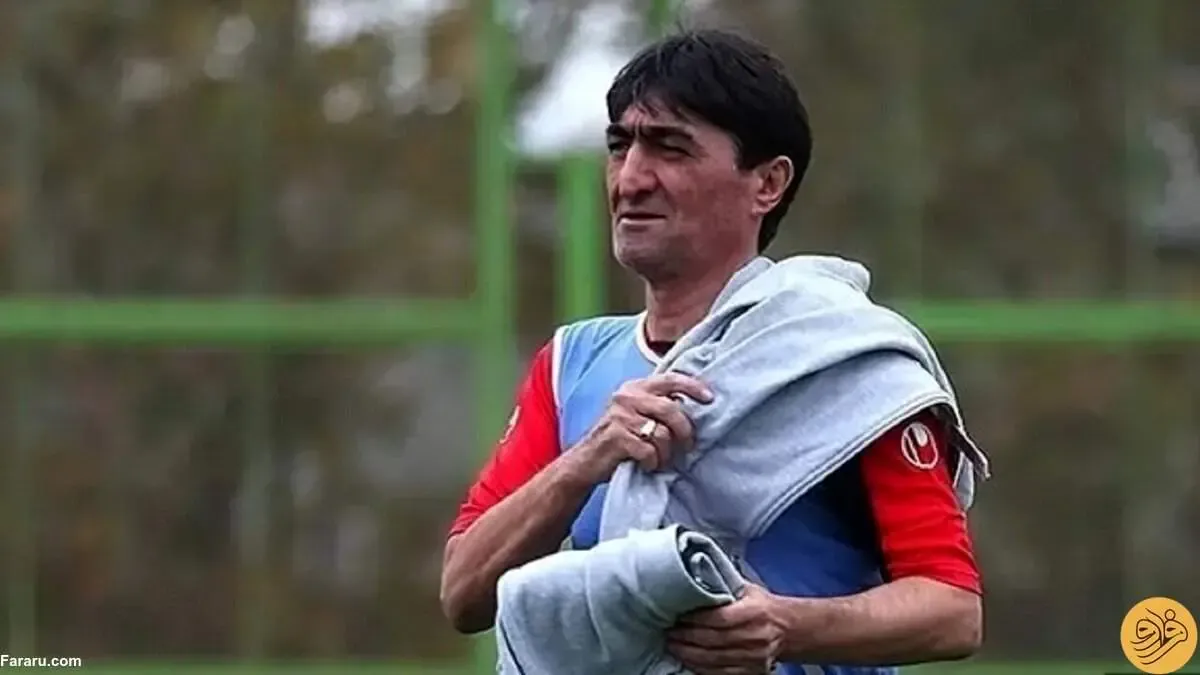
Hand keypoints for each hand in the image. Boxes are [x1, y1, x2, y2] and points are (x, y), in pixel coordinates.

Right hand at [569, 373, 712, 483]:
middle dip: (685, 431)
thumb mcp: (635, 414)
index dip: (693, 386)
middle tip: (688, 446)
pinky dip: (653, 462)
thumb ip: (658, 405)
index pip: (670, 379)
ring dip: (667, 453)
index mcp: (634, 387)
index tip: (709, 398)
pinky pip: (649, 451)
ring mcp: (619, 416)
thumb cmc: (618, 440)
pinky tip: (648, 465)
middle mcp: (626, 397)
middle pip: (671, 409)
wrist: (586, 462)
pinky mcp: (616, 437)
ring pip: (662, 434)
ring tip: (662, 460)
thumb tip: (692, 406)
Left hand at [666, 584, 785, 673]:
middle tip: (669, 632)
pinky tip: (688, 660)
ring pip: (714, 659)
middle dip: (686, 637)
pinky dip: (701, 668)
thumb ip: (725, 586)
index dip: (695, 619)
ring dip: (689, 654)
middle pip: (713, 640)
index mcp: (754, 612)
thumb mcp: (749, 590)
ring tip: (673, 645)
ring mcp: (754, 657)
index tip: (678, 616)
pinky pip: (721, 673)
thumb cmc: (764, 607)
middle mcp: (755, 636)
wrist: (790, 629)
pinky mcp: (752, 671)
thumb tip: (695, 575)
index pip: (719, 618)